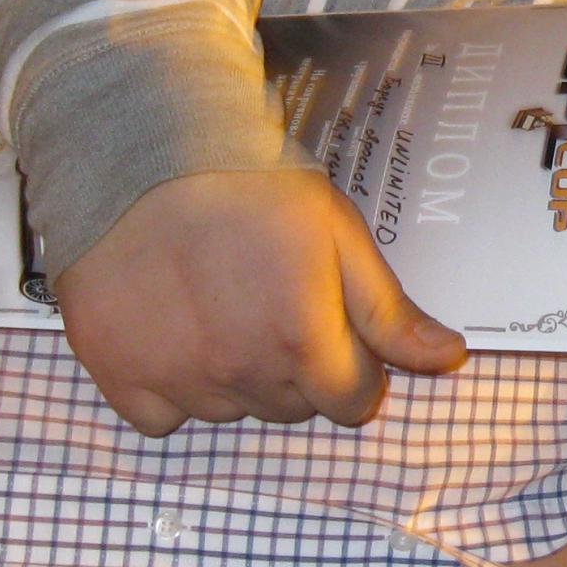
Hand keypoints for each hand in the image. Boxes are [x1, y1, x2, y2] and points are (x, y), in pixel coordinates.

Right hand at [52, 169, 466, 436]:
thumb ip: (389, 311)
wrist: (140, 149)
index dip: (353, 366)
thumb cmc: (250, 182)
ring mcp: (176, 379)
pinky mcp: (117, 373)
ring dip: (235, 377)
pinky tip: (171, 330)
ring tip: (217, 305)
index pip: (352, 403)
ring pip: (229, 411)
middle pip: (293, 408)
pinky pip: (159, 417)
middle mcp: (241, 374)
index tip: (331, 325)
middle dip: (297, 369)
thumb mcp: (339, 234)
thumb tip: (449, 360)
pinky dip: (170, 386)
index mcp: (304, 342)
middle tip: (270, 301)